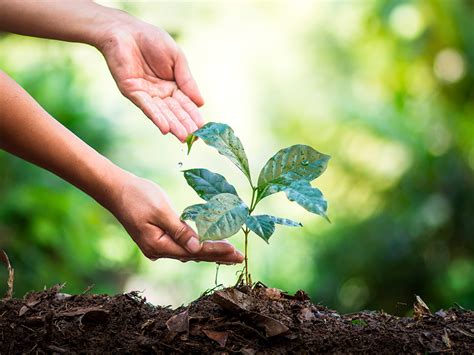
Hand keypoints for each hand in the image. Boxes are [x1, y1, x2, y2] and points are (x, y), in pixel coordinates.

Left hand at [98, 17, 204, 141]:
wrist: (125, 30)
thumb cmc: (152, 40)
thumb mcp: (177, 59)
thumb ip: (187, 81)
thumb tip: (201, 103)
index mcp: (173, 85)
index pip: (185, 103)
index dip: (193, 114)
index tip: (203, 127)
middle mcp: (160, 93)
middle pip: (175, 111)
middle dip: (185, 124)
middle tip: (194, 138)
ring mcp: (146, 94)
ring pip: (162, 113)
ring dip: (173, 125)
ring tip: (183, 137)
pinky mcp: (132, 92)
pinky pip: (146, 106)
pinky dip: (156, 117)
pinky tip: (165, 128)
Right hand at [111, 174, 243, 263]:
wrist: (115, 190)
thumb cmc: (137, 196)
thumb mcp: (161, 211)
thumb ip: (180, 230)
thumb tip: (197, 247)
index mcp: (158, 246)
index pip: (194, 251)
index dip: (216, 251)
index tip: (235, 251)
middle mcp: (157, 251)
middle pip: (193, 256)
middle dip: (217, 256)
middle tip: (240, 258)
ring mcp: (156, 247)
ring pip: (188, 252)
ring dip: (209, 253)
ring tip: (229, 255)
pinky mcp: (156, 240)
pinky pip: (181, 247)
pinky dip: (196, 247)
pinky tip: (208, 248)